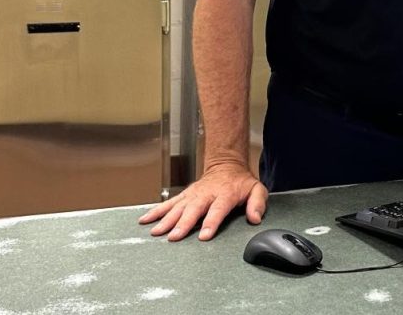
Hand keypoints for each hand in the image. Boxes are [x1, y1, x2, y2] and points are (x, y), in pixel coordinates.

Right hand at [138, 162, 267, 241]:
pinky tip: (145, 220)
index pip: (217, 210)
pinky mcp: (184, 195)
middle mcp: (206, 194)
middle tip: (173, 237)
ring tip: (155, 232)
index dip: (211, 223)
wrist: (226, 165)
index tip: (204, 236)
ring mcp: (193, 194)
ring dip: (166, 220)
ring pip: (178, 207)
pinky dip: (156, 211)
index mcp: (225, 194)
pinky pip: (168, 203)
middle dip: (183, 224)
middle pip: (193, 210)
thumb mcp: (256, 189)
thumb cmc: (240, 182)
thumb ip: (257, 203)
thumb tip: (255, 218)